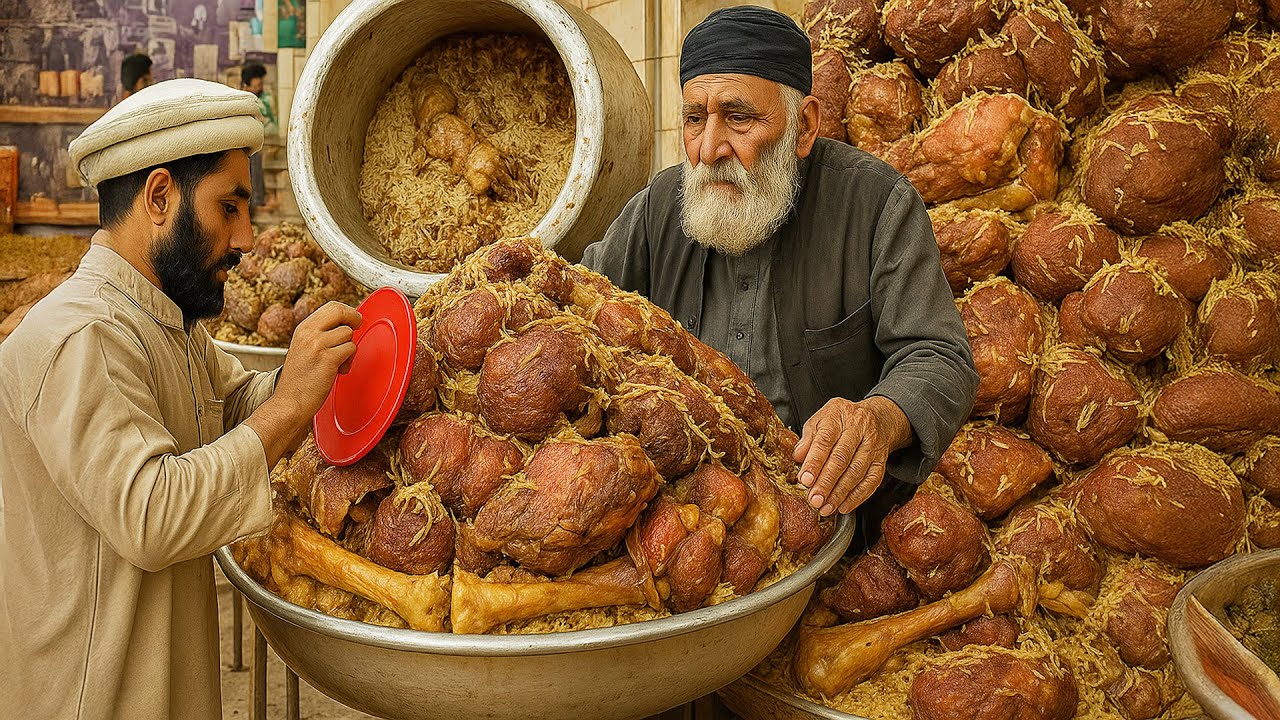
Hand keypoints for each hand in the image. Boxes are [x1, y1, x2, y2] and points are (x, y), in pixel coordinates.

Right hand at [246, 302, 361, 463]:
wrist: (290, 402)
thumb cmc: (300, 380)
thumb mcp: (305, 348)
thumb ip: (320, 335)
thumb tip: (345, 325)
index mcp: (303, 328)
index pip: (332, 306)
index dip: (347, 311)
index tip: (353, 320)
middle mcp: (309, 333)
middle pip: (341, 311)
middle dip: (355, 318)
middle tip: (358, 328)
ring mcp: (318, 345)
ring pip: (348, 334)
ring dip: (349, 349)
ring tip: (338, 363)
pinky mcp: (327, 358)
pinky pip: (350, 349)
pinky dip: (349, 361)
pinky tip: (338, 371)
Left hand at [793, 396, 911, 516]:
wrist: (877, 417)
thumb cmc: (842, 420)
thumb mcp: (820, 420)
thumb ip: (808, 439)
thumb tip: (797, 458)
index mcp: (838, 416)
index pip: (825, 440)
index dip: (814, 462)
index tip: (805, 480)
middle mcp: (858, 429)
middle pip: (841, 459)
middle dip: (826, 482)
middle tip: (814, 499)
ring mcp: (872, 445)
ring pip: (857, 472)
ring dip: (840, 493)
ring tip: (826, 507)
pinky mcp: (881, 460)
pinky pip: (871, 481)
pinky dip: (857, 496)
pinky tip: (844, 506)